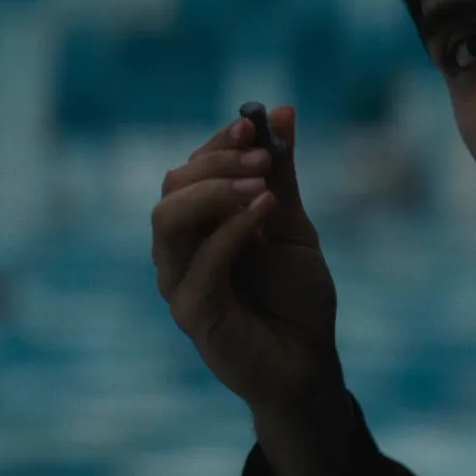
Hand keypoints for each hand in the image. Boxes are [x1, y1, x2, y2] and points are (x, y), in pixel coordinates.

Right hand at [151, 106, 340, 411]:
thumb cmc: (295, 299)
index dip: (216, 144)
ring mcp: (180, 283)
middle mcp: (180, 251)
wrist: (309, 364)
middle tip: (264, 159)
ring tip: (262, 187)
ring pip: (167, 220)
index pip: (188, 170)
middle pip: (171, 188)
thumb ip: (280, 175)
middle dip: (217, 163)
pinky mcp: (193, 314)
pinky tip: (266, 213)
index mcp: (199, 227)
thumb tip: (282, 111)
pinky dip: (232, 229)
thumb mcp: (292, 225)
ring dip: (215, 192)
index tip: (252, 124)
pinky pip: (200, 262)